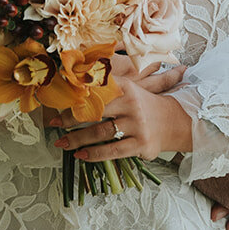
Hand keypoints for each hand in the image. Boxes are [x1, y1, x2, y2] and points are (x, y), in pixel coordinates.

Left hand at [52, 58, 189, 163]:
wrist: (174, 121)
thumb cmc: (144, 105)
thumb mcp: (129, 89)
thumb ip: (108, 85)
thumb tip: (78, 75)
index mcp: (126, 88)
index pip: (97, 90)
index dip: (76, 95)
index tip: (58, 99)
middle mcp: (132, 105)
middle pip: (95, 112)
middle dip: (71, 118)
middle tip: (55, 122)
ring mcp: (136, 125)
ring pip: (100, 133)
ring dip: (77, 139)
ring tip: (62, 142)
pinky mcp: (140, 144)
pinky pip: (112, 151)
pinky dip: (93, 154)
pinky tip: (80, 155)